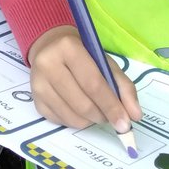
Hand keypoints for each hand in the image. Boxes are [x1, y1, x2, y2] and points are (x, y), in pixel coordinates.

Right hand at [27, 26, 141, 136]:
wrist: (50, 46)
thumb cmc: (83, 54)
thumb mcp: (105, 62)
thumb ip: (123, 87)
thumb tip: (134, 115)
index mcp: (68, 47)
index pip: (93, 84)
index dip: (111, 106)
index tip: (125, 123)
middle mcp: (48, 64)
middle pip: (82, 103)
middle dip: (102, 116)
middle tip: (112, 117)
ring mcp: (38, 84)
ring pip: (72, 116)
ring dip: (91, 121)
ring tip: (97, 111)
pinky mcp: (35, 100)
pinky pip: (61, 121)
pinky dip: (77, 121)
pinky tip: (80, 110)